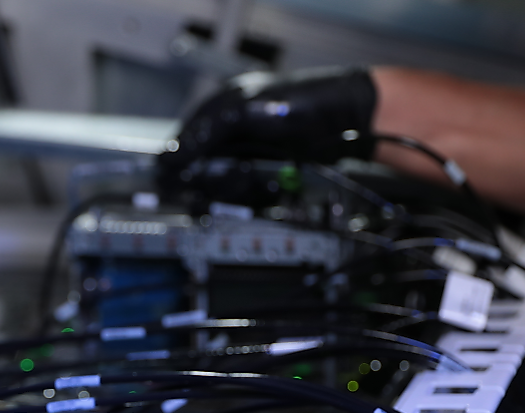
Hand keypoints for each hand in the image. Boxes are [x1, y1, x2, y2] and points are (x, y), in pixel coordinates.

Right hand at [159, 66, 378, 188]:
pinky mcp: (266, 179)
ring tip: (258, 178)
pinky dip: (257, 195)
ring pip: (222, 191)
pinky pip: (247, 199)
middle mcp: (229, 138)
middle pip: (199, 174)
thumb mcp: (245, 110)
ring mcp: (248, 159)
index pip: (181, 146)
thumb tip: (171, 157)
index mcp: (217, 113)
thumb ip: (205, 132)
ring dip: (237, 189)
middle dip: (214, 178)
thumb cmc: (304, 102)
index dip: (178, 166)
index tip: (179, 181)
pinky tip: (272, 184)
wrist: (353, 122)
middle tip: (235, 175)